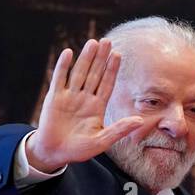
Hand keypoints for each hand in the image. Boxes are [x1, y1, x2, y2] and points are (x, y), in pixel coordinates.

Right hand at [24, 39, 158, 169]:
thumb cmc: (79, 149)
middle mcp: (84, 99)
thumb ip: (119, 130)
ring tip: (93, 42)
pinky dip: (63, 66)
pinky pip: (59, 78)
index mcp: (97, 107)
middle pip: (94, 74)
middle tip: (108, 41)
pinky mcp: (54, 98)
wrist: (54, 153)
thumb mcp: (102, 141)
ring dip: (86, 58)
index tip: (118, 55)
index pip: (107, 84)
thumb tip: (140, 121)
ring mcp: (69, 96)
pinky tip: (69, 53)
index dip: (112, 70)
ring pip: (79, 73)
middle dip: (101, 58)